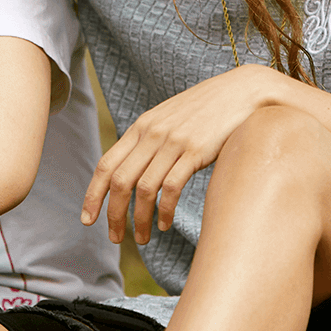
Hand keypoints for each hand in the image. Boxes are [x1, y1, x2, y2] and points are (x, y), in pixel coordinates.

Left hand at [82, 65, 286, 244]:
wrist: (243, 91)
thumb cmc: (207, 109)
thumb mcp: (170, 118)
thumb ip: (151, 139)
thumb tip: (134, 169)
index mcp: (142, 126)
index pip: (106, 164)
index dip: (92, 194)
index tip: (88, 219)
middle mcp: (152, 134)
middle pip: (120, 181)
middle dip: (113, 214)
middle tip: (115, 238)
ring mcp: (173, 142)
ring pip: (144, 189)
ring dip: (139, 219)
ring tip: (142, 238)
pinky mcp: (196, 151)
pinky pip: (171, 188)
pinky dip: (164, 211)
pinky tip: (165, 224)